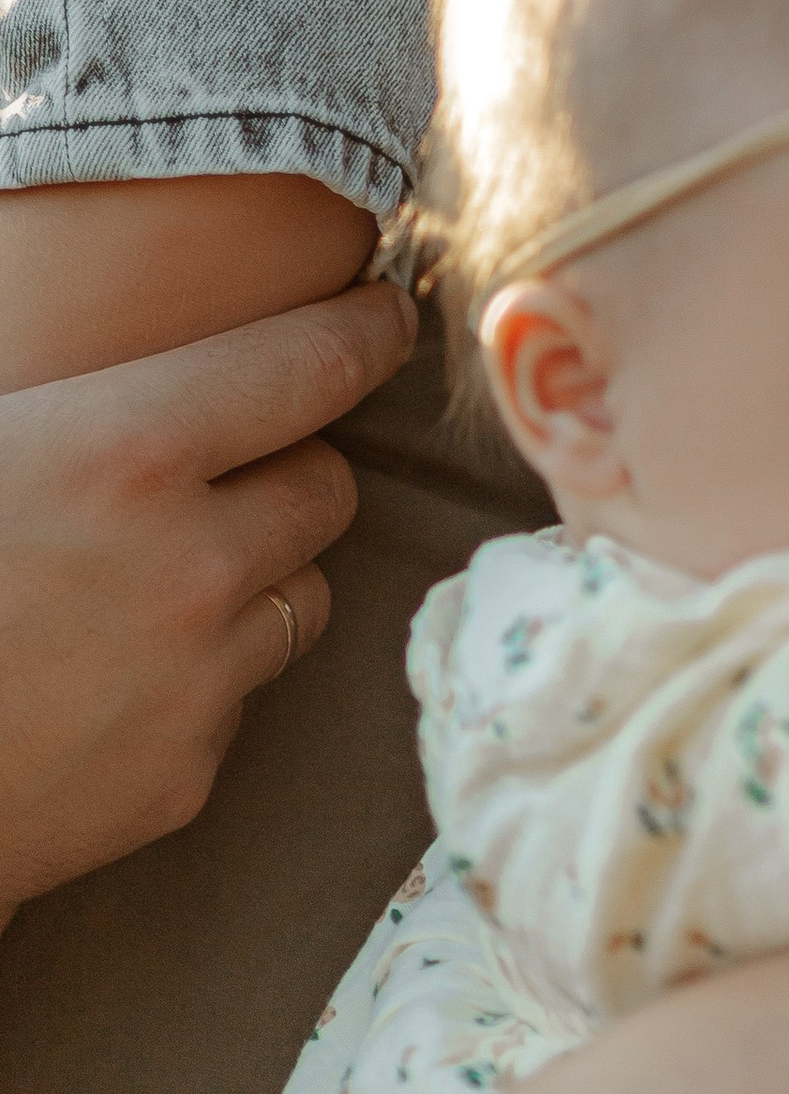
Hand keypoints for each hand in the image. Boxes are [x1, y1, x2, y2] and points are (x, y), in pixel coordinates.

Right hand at [0, 282, 413, 919]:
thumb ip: (98, 396)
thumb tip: (179, 366)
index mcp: (127, 452)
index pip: (316, 364)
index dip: (365, 331)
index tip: (386, 317)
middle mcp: (190, 564)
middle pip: (329, 488)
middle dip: (289, 469)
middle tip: (226, 474)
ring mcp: (196, 680)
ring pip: (299, 595)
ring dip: (251, 579)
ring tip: (147, 585)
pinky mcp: (183, 776)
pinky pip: (236, 699)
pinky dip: (195, 681)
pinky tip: (105, 680)